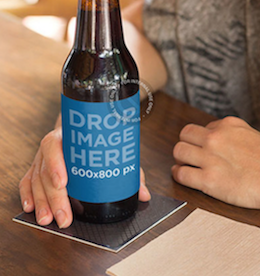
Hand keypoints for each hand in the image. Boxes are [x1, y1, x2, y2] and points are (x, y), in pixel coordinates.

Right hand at [19, 127, 150, 227]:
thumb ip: (129, 171)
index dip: (56, 164)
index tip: (62, 183)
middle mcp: (53, 146)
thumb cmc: (100, 139)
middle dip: (53, 196)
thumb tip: (144, 194)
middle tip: (63, 217)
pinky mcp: (38, 166)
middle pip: (44, 170)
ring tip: (48, 219)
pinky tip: (31, 208)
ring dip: (41, 201)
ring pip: (35, 179)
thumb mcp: (115, 150)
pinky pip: (28, 180)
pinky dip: (28, 194)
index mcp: (68, 135)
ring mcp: (43, 156)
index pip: (55, 146)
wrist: (84, 125)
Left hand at [171, 117, 259, 209]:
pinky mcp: (208, 180)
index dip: (202, 140)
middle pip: (184, 135)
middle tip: (190, 156)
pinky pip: (180, 174)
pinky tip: (184, 176)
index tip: (206, 149)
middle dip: (186, 145)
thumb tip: (225, 143)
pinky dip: (179, 175)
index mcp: (228, 125)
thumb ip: (235, 136)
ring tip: (185, 166)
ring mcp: (209, 158)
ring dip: (180, 159)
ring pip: (178, 151)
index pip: (203, 128)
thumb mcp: (253, 136)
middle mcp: (215, 137)